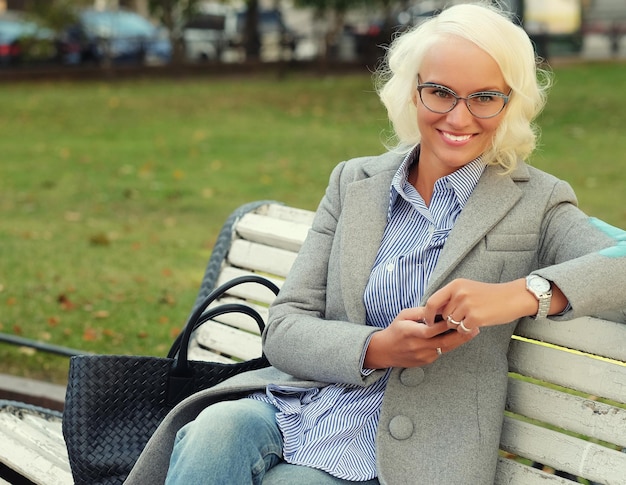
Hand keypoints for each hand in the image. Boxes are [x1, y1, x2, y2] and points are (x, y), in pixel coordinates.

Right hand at [364, 307, 478, 368]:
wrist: (385, 351)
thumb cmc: (395, 330)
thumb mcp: (403, 316)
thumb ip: (420, 312)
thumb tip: (437, 307)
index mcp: (409, 332)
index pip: (431, 329)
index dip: (445, 324)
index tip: (458, 316)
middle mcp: (416, 346)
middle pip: (443, 342)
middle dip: (460, 334)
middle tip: (474, 326)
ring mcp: (422, 356)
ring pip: (445, 349)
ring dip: (460, 340)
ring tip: (472, 331)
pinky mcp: (425, 362)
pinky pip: (441, 353)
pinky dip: (451, 345)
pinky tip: (459, 338)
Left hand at [422, 278, 536, 332]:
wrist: (512, 297)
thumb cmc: (489, 295)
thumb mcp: (467, 289)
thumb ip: (451, 297)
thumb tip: (432, 311)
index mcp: (455, 285)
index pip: (432, 301)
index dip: (427, 314)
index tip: (428, 321)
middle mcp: (459, 293)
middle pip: (443, 315)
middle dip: (449, 320)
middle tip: (464, 316)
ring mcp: (467, 305)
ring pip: (451, 323)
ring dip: (459, 324)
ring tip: (473, 316)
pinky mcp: (475, 317)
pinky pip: (461, 329)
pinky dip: (467, 329)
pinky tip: (477, 322)